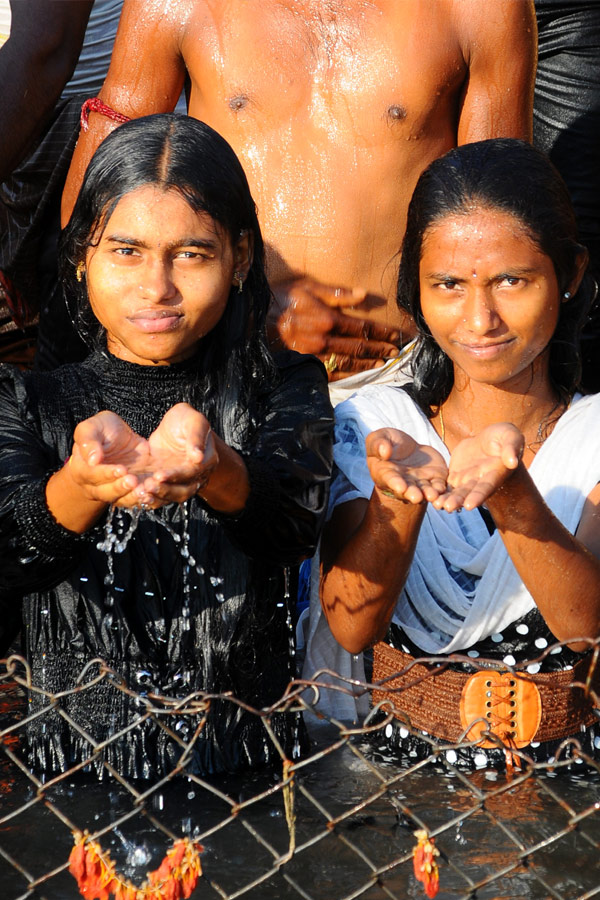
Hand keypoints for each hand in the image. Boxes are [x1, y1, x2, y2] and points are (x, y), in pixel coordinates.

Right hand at [70, 411, 149, 504]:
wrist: (119, 437)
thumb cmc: (102, 430)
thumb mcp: (93, 427)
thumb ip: (88, 440)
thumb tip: (92, 459)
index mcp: (81, 469)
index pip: (91, 475)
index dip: (106, 474)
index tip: (121, 469)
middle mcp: (94, 484)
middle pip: (104, 492)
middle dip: (119, 488)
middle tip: (133, 480)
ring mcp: (112, 490)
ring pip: (120, 500)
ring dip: (131, 496)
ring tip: (143, 489)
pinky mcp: (128, 492)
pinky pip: (133, 500)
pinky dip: (142, 498)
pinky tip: (151, 492)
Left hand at [133, 403, 217, 506]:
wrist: (174, 425)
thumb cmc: (185, 420)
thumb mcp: (193, 421)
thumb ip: (196, 437)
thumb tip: (198, 457)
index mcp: (206, 460)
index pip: (192, 473)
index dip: (176, 475)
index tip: (159, 474)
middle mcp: (196, 475)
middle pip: (184, 491)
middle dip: (166, 490)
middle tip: (148, 485)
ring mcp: (181, 481)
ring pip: (172, 497)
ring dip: (157, 497)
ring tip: (142, 492)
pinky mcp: (167, 483)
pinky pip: (161, 495)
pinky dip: (151, 497)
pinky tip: (138, 494)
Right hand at [269, 277, 402, 379]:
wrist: (254, 322)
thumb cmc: (281, 299)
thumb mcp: (308, 287)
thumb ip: (337, 293)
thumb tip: (364, 294)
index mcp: (328, 319)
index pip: (363, 327)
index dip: (382, 332)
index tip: (395, 335)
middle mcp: (325, 340)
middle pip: (360, 346)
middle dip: (380, 348)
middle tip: (396, 351)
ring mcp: (316, 356)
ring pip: (349, 362)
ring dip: (369, 363)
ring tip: (383, 363)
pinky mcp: (307, 365)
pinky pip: (332, 373)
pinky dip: (349, 375)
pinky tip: (360, 374)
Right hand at [366, 428, 447, 503]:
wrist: (406, 447)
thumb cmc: (387, 444)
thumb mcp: (378, 439)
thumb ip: (378, 444)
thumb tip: (384, 451)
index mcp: (386, 473)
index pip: (390, 480)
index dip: (395, 483)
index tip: (401, 487)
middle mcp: (403, 482)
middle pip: (408, 490)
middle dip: (413, 493)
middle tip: (417, 497)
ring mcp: (420, 482)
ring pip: (424, 490)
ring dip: (428, 494)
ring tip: (432, 495)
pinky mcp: (434, 478)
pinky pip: (438, 485)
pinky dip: (441, 489)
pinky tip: (443, 489)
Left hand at [434, 423, 523, 512]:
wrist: (490, 439)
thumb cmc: (504, 437)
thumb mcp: (511, 437)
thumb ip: (511, 448)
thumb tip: (512, 461)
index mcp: (495, 473)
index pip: (486, 487)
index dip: (478, 496)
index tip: (470, 505)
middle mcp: (480, 480)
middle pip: (468, 493)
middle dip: (459, 501)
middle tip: (448, 508)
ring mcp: (467, 479)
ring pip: (456, 492)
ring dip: (447, 499)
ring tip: (437, 506)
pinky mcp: (456, 475)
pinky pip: (447, 485)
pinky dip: (440, 492)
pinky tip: (430, 498)